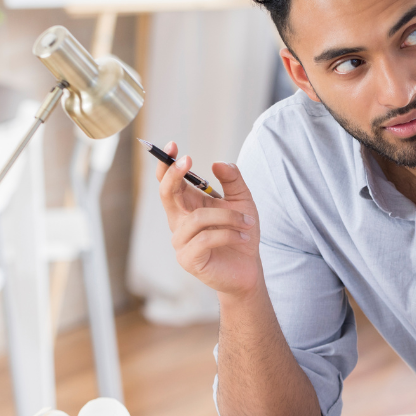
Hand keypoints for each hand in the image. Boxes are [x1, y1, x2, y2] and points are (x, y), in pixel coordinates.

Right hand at [156, 141, 261, 297]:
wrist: (249, 269)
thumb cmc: (242, 234)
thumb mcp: (243, 201)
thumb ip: (233, 180)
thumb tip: (218, 163)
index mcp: (187, 206)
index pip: (169, 183)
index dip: (167, 164)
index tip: (173, 146)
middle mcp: (179, 222)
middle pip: (166, 194)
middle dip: (174, 174)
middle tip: (188, 159)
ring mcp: (180, 242)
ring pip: (198, 218)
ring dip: (227, 217)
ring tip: (248, 222)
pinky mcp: (188, 259)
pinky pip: (205, 238)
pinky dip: (228, 234)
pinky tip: (244, 236)